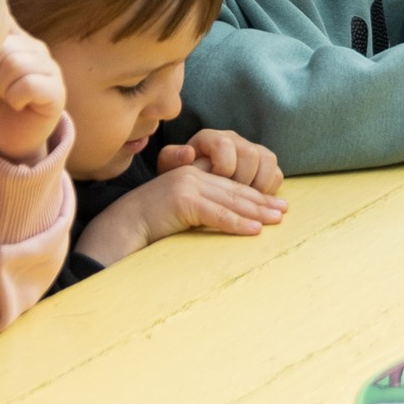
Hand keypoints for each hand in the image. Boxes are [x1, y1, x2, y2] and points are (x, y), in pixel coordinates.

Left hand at [0, 26, 69, 159]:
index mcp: (13, 36)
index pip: (0, 19)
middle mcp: (34, 46)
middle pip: (4, 47)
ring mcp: (49, 67)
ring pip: (17, 65)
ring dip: (2, 88)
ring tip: (4, 97)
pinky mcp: (57, 90)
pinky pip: (30, 85)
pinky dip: (16, 98)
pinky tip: (17, 104)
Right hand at [73, 163, 288, 268]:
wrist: (120, 227)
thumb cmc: (147, 223)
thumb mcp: (178, 209)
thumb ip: (199, 205)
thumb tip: (226, 216)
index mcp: (192, 173)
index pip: (230, 186)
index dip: (254, 194)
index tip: (275, 204)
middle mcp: (192, 174)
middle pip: (235, 191)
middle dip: (262, 202)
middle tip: (284, 211)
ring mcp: (188, 185)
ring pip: (230, 201)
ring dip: (256, 212)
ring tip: (276, 220)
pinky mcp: (183, 200)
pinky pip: (217, 214)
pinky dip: (238, 223)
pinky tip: (255, 230)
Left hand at [156, 127, 285, 195]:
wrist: (191, 187)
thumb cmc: (180, 178)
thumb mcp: (170, 170)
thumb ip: (172, 159)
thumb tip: (188, 153)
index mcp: (211, 138)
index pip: (225, 145)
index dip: (223, 167)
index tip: (216, 184)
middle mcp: (234, 140)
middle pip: (250, 153)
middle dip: (243, 180)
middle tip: (234, 199)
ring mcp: (251, 151)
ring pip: (268, 160)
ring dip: (260, 184)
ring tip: (248, 203)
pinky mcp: (263, 165)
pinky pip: (276, 172)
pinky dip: (270, 188)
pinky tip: (258, 202)